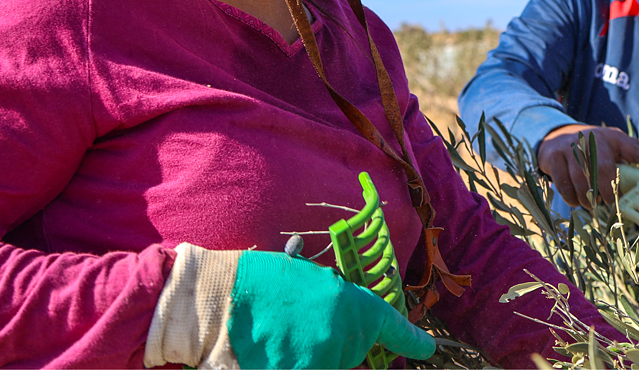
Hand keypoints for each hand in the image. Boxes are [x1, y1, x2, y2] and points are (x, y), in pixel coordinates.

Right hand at [229, 250, 434, 368]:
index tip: (425, 347)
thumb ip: (330, 304)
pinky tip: (271, 353)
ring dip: (307, 357)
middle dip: (330, 344)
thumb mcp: (302, 278)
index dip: (409, 338)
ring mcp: (316, 365)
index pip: (388, 325)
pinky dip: (290, 363)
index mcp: (346, 304)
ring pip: (325, 365)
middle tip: (298, 326)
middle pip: (347, 353)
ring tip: (275, 338)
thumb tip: (340, 322)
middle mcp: (338, 338)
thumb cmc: (253, 282)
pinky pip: (305, 369)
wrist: (213, 302)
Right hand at [536, 125, 638, 208]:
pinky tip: (576, 200)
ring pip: (582, 179)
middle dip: (607, 191)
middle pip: (603, 168)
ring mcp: (570, 146)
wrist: (554, 138)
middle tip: (609, 202)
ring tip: (591, 204)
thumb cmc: (591, 151)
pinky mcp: (553, 156)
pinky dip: (572, 198)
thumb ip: (626, 165)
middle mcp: (592, 138)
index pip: (635, 148)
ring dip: (588, 198)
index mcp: (613, 137)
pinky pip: (564, 184)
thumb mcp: (610, 151)